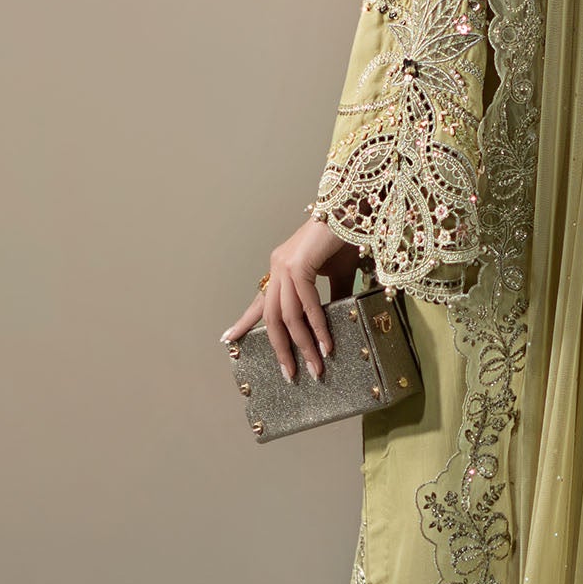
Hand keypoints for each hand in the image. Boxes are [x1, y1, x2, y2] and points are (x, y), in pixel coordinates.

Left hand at [220, 214, 362, 381]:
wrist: (354, 209)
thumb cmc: (347, 238)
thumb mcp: (338, 274)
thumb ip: (332, 298)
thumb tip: (333, 323)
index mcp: (281, 268)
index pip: (260, 301)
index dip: (244, 322)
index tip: (228, 340)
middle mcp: (277, 267)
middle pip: (271, 317)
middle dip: (279, 348)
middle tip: (288, 374)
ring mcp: (285, 265)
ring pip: (287, 315)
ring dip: (302, 345)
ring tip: (314, 368)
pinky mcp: (298, 265)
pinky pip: (306, 304)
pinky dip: (316, 327)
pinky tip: (325, 345)